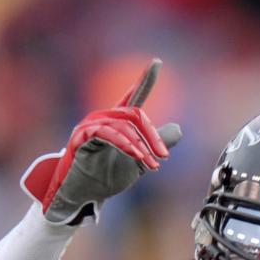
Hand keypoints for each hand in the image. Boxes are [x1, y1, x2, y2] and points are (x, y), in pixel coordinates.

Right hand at [21, 58, 181, 224]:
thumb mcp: (138, 164)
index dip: (145, 80)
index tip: (156, 62)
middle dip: (153, 136)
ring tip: (151, 164)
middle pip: (135, 115)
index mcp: (117, 122)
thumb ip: (155, 147)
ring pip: (123, 125)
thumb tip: (179, 129)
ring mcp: (90, 126)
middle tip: (163, 157)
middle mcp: (103, 118)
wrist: (81, 197)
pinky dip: (123, 143)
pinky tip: (135, 154)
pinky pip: (106, 133)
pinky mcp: (81, 137)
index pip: (134, 97)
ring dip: (141, 145)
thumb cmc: (105, 178)